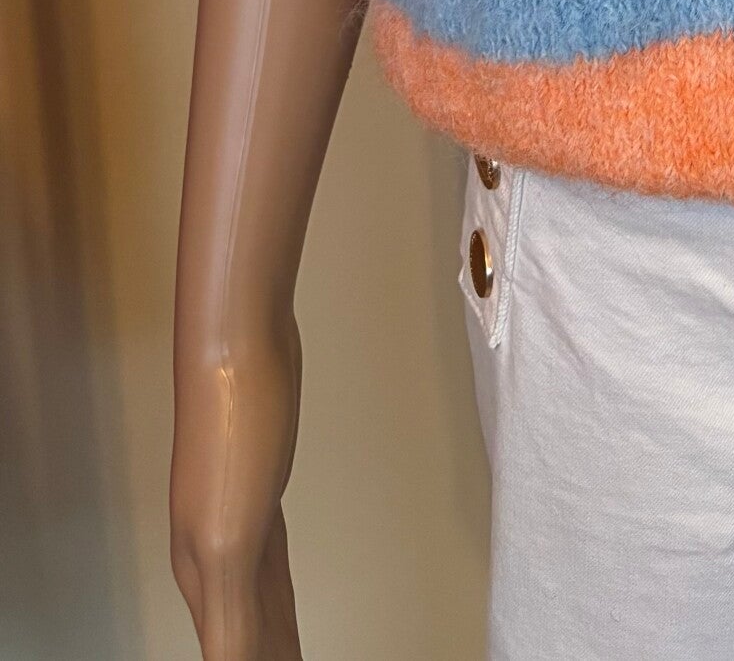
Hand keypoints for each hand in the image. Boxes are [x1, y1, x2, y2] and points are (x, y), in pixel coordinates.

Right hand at [171, 319, 305, 659]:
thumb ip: (232, 617)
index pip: (233, 652)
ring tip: (287, 658)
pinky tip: (279, 591)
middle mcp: (211, 549)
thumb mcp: (233, 537)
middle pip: (243, 630)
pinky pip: (269, 556)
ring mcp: (234, 513)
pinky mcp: (260, 485)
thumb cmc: (235, 430)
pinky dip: (276, 587)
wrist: (237, 345)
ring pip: (257, 595)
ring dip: (270, 633)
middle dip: (263, 659)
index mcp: (204, 571)